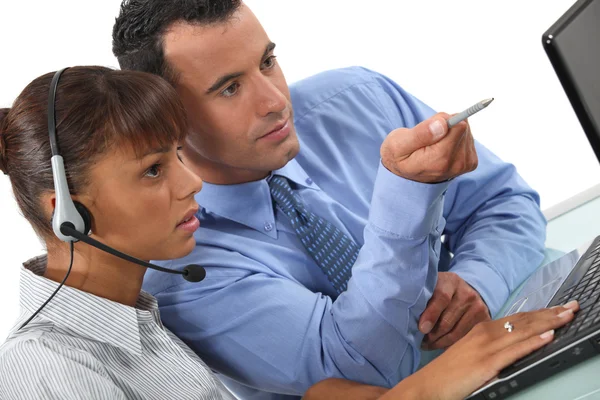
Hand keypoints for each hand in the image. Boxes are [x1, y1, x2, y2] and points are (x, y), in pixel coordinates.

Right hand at [380, 113, 477, 182]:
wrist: (405, 177)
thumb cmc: (399, 157)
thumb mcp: (398, 144)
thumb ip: (420, 134)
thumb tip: (443, 124)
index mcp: (440, 159)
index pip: (458, 126)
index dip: (443, 120)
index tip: (430, 126)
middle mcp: (456, 164)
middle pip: (463, 126)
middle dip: (446, 124)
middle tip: (428, 135)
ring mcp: (465, 165)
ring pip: (466, 130)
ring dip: (450, 131)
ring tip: (432, 142)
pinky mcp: (470, 162)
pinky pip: (468, 138)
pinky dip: (455, 137)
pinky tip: (441, 146)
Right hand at [381, 301, 578, 399]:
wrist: (427, 385)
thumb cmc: (448, 372)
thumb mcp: (471, 352)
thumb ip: (491, 346)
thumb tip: (514, 343)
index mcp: (481, 331)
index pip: (517, 318)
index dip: (540, 312)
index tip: (559, 308)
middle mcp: (484, 334)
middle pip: (523, 321)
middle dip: (550, 313)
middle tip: (572, 307)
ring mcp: (485, 348)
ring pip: (522, 332)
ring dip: (548, 323)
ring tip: (567, 316)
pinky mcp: (486, 364)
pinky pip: (514, 351)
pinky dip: (533, 342)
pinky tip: (547, 336)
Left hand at [419, 272, 490, 349]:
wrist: (469, 290)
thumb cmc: (443, 290)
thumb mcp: (434, 286)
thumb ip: (424, 298)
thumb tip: (411, 320)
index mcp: (451, 281)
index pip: (442, 298)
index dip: (431, 315)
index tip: (421, 329)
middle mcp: (467, 293)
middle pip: (448, 320)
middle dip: (432, 334)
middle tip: (421, 341)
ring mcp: (478, 307)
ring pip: (456, 333)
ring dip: (439, 342)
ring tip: (428, 345)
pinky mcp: (485, 320)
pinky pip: (465, 338)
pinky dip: (451, 344)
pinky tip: (440, 344)